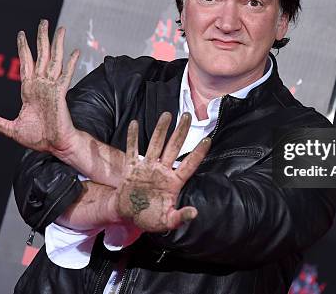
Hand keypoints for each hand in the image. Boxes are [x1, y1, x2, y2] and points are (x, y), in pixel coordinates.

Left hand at [0, 19, 80, 156]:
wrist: (55, 145)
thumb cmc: (37, 138)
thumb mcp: (10, 128)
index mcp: (29, 90)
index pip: (27, 63)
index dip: (24, 48)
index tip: (22, 34)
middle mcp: (41, 85)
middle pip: (42, 55)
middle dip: (42, 38)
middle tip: (44, 22)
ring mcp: (51, 88)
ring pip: (54, 60)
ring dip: (57, 44)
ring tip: (60, 29)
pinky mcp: (60, 94)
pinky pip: (65, 75)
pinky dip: (70, 63)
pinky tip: (74, 52)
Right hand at [115, 112, 210, 232]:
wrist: (128, 215)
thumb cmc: (150, 219)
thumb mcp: (167, 221)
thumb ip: (180, 217)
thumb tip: (195, 213)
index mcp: (173, 182)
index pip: (189, 164)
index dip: (198, 153)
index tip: (208, 140)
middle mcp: (162, 171)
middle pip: (173, 147)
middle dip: (181, 132)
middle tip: (188, 115)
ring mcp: (147, 168)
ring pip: (155, 144)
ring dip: (161, 130)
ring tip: (167, 114)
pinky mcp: (132, 169)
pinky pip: (132, 150)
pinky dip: (132, 138)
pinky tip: (133, 124)